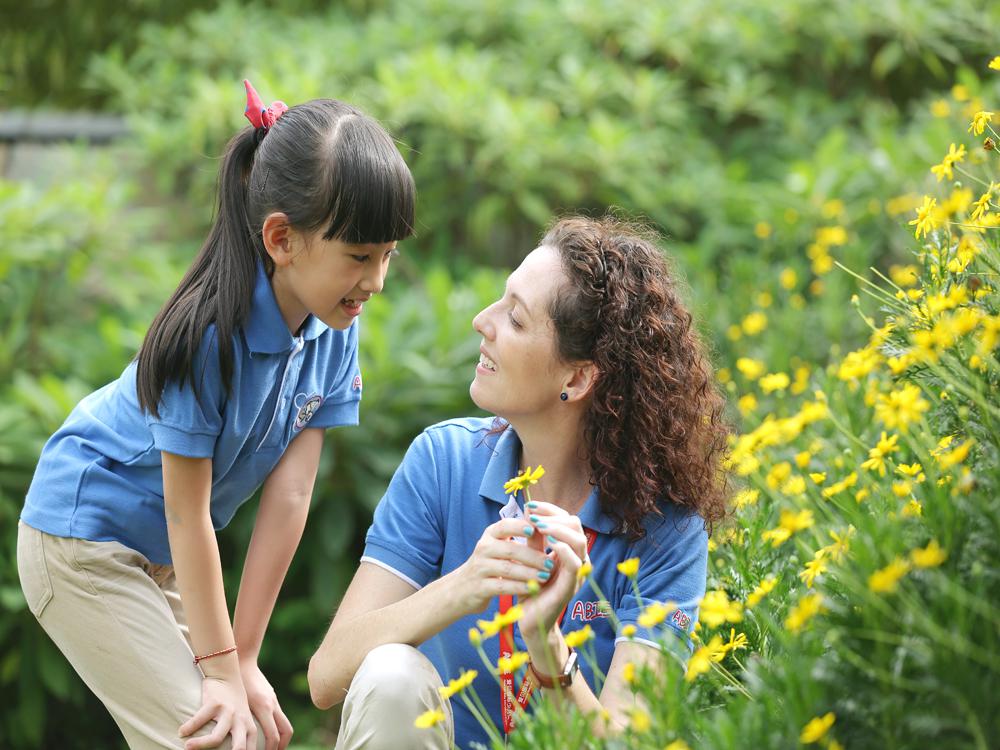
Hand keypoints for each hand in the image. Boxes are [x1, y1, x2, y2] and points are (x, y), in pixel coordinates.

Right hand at [179, 671, 256, 749]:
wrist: (227, 674)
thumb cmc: (234, 703)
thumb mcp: (243, 720)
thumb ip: (241, 738)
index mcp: (249, 729)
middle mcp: (241, 722)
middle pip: (239, 749)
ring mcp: (228, 712)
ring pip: (216, 737)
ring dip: (200, 745)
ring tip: (187, 748)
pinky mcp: (214, 703)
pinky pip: (199, 719)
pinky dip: (188, 727)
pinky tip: (181, 732)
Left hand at [240, 660, 292, 749]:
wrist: (243, 659)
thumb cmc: (236, 679)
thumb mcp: (237, 701)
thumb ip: (240, 718)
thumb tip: (237, 737)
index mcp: (264, 707)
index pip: (274, 736)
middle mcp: (272, 704)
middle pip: (286, 731)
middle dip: (282, 746)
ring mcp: (274, 700)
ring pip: (284, 724)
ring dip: (280, 737)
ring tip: (270, 748)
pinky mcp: (272, 697)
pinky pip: (278, 716)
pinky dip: (275, 727)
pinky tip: (265, 732)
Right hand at [449, 517, 550, 613]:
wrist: (462, 588)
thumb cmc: (489, 563)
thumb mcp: (498, 546)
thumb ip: (517, 534)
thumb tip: (540, 517)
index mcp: (490, 535)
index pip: (505, 526)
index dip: (520, 527)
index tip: (536, 530)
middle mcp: (483, 548)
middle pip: (511, 550)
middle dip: (533, 556)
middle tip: (550, 562)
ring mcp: (480, 568)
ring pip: (508, 569)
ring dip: (529, 573)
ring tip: (545, 576)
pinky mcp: (480, 587)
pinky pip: (503, 586)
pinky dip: (519, 587)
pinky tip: (533, 589)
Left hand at [517, 501, 587, 644]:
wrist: (528, 617)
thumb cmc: (530, 586)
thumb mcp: (531, 556)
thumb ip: (533, 537)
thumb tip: (529, 510)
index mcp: (568, 549)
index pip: (567, 520)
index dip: (551, 510)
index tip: (530, 506)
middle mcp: (577, 558)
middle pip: (576, 526)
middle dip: (554, 516)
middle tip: (533, 516)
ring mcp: (577, 572)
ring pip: (579, 541)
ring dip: (559, 530)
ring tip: (540, 527)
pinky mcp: (571, 586)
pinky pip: (574, 563)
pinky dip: (563, 549)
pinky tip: (549, 544)